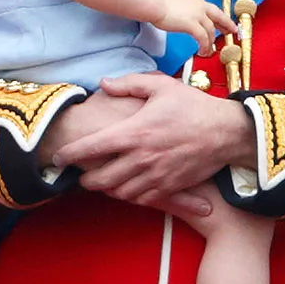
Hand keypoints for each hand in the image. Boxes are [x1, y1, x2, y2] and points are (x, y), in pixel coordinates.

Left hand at [52, 72, 253, 212]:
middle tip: (80, 176)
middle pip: (100, 179)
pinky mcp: (169, 187)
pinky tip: (127, 188)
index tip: (58, 158)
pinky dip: (129, 196)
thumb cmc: (193, 106)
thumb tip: (102, 84)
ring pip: (119, 193)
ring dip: (106, 190)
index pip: (91, 148)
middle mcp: (141, 158)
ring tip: (102, 182)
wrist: (227, 132)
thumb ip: (128, 84)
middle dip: (85, 180)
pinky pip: (141, 199)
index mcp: (134, 132)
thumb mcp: (161, 86)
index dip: (69, 155)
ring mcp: (155, 176)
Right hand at [149, 0, 235, 55]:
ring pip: (211, 31)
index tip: (225, 23)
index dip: (221, 18)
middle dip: (227, 25)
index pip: (213, 10)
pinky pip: (203, 38)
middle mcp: (200, 6)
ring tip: (208, 51)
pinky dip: (204, 46)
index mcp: (197, 1)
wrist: (155, 3)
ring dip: (210, 43)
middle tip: (231, 32)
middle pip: (219, 17)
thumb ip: (185, 9)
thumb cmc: (160, 4)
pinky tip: (202, 51)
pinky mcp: (192, 25)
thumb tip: (184, 16)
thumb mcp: (178, 3)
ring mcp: (197, 15)